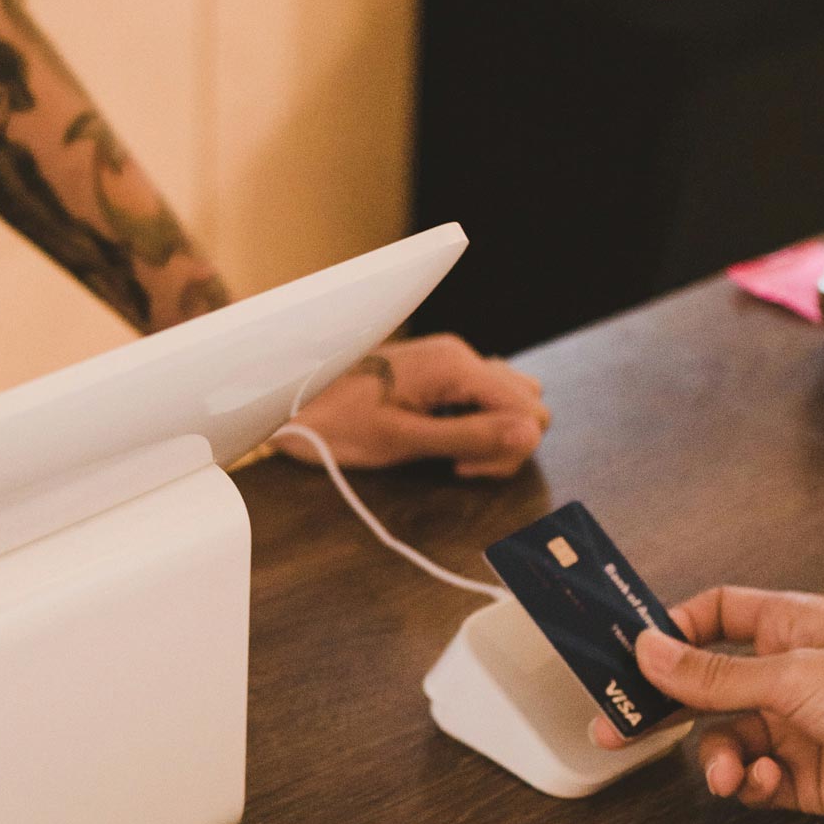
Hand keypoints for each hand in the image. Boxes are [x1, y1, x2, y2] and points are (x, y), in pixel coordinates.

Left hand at [274, 334, 550, 473]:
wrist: (291, 403)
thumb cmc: (337, 424)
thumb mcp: (403, 440)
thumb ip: (469, 436)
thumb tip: (531, 435)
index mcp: (455, 366)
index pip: (528, 410)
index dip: (507, 448)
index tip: (462, 467)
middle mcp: (461, 355)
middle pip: (527, 403)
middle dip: (504, 442)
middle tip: (457, 464)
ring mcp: (451, 362)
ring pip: (510, 400)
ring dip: (493, 434)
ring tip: (449, 454)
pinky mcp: (439, 373)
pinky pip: (483, 397)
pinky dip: (476, 422)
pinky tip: (443, 438)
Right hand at [589, 586, 823, 823]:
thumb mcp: (793, 677)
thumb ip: (713, 674)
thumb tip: (648, 651)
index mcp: (788, 627)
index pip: (712, 616)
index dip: (670, 632)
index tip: (630, 654)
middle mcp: (787, 673)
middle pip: (703, 684)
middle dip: (662, 709)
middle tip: (616, 728)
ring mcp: (794, 725)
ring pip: (721, 738)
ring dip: (715, 758)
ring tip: (725, 773)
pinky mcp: (803, 775)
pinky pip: (749, 778)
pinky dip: (747, 783)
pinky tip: (764, 782)